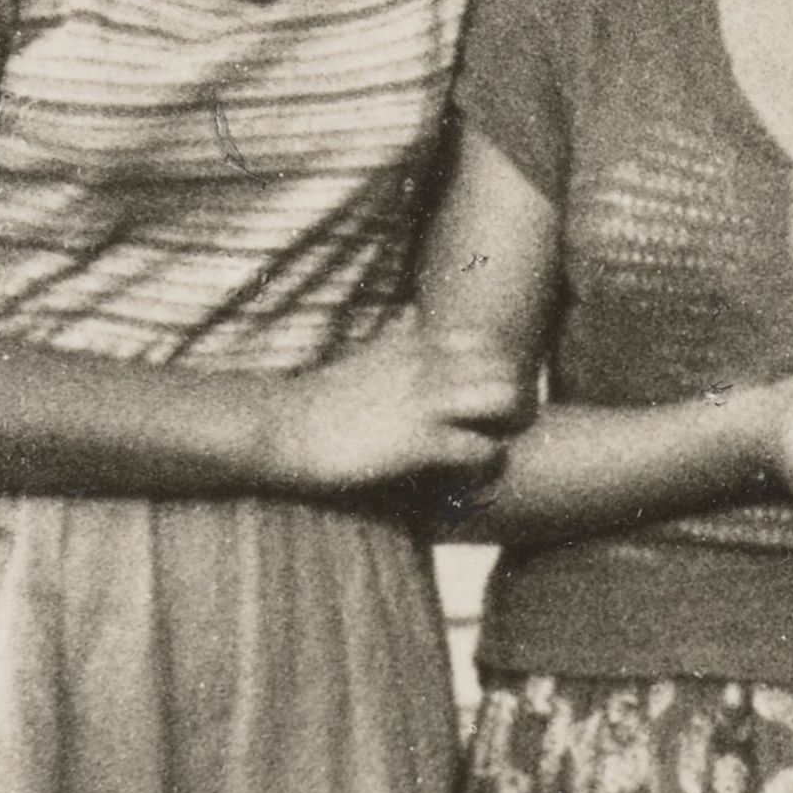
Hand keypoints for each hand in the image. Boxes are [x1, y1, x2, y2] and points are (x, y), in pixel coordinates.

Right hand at [272, 312, 530, 495]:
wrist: (278, 426)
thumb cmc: (320, 398)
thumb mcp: (365, 352)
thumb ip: (398, 334)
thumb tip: (415, 314)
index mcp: (416, 341)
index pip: (486, 340)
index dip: (495, 373)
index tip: (482, 403)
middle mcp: (429, 364)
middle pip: (508, 366)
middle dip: (513, 401)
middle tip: (495, 434)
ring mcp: (426, 401)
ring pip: (506, 400)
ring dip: (506, 430)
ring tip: (486, 453)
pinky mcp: (419, 442)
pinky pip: (483, 450)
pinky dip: (484, 467)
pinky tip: (465, 479)